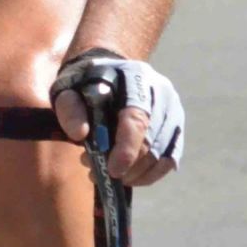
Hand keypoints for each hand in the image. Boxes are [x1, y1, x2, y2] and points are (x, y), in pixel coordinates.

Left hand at [51, 48, 184, 186]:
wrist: (110, 71)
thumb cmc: (87, 84)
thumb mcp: (70, 90)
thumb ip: (70, 109)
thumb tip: (79, 134)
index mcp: (135, 78)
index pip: (137, 119)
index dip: (127, 149)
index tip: (112, 171)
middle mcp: (162, 93)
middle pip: (152, 141)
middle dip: (127, 166)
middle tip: (97, 173)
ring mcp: (173, 111)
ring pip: (163, 155)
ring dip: (136, 174)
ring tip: (109, 174)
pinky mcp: (176, 128)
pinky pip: (170, 160)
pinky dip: (149, 174)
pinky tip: (129, 176)